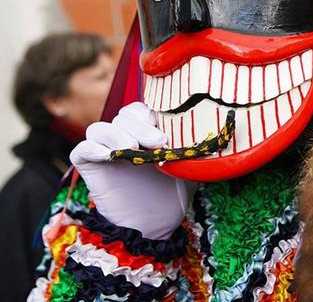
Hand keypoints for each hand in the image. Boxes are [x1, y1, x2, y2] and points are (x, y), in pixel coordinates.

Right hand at [70, 102, 194, 239]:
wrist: (154, 225)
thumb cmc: (171, 192)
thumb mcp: (188, 165)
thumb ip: (192, 147)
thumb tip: (209, 132)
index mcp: (144, 131)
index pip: (141, 109)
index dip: (152, 115)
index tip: (168, 133)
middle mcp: (122, 137)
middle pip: (123, 116)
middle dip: (140, 125)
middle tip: (157, 142)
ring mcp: (103, 151)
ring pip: (99, 128)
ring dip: (117, 134)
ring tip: (134, 149)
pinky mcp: (88, 167)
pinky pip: (81, 149)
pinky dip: (93, 148)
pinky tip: (110, 156)